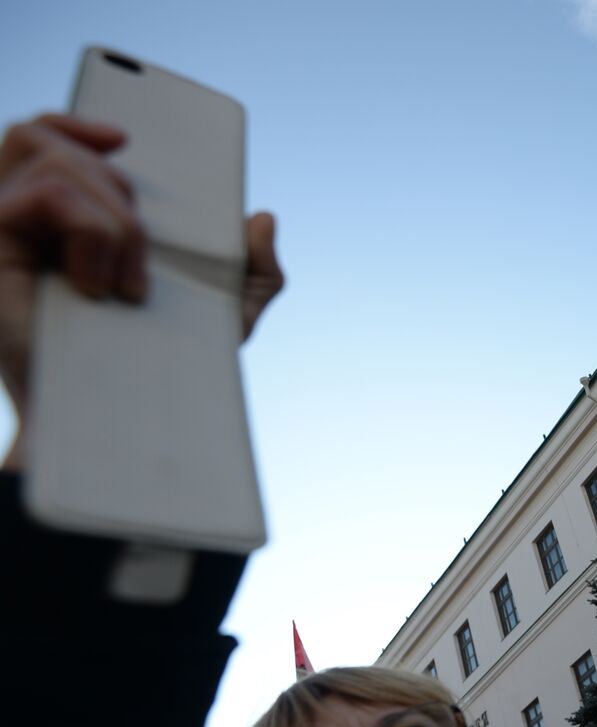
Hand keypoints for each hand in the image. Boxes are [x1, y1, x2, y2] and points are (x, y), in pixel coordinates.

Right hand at [0, 114, 282, 469]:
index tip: (123, 140)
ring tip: (122, 283)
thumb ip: (254, 271)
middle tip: (137, 268)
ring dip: (111, 216)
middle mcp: (27, 223)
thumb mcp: (225, 318)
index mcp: (66, 226)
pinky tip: (99, 285)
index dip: (74, 124)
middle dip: (116, 192)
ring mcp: (5, 231)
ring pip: (53, 159)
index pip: (45, 141)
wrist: (115, 425)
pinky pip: (46, 193)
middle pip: (50, 140)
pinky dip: (91, 231)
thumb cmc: (158, 373)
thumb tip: (262, 220)